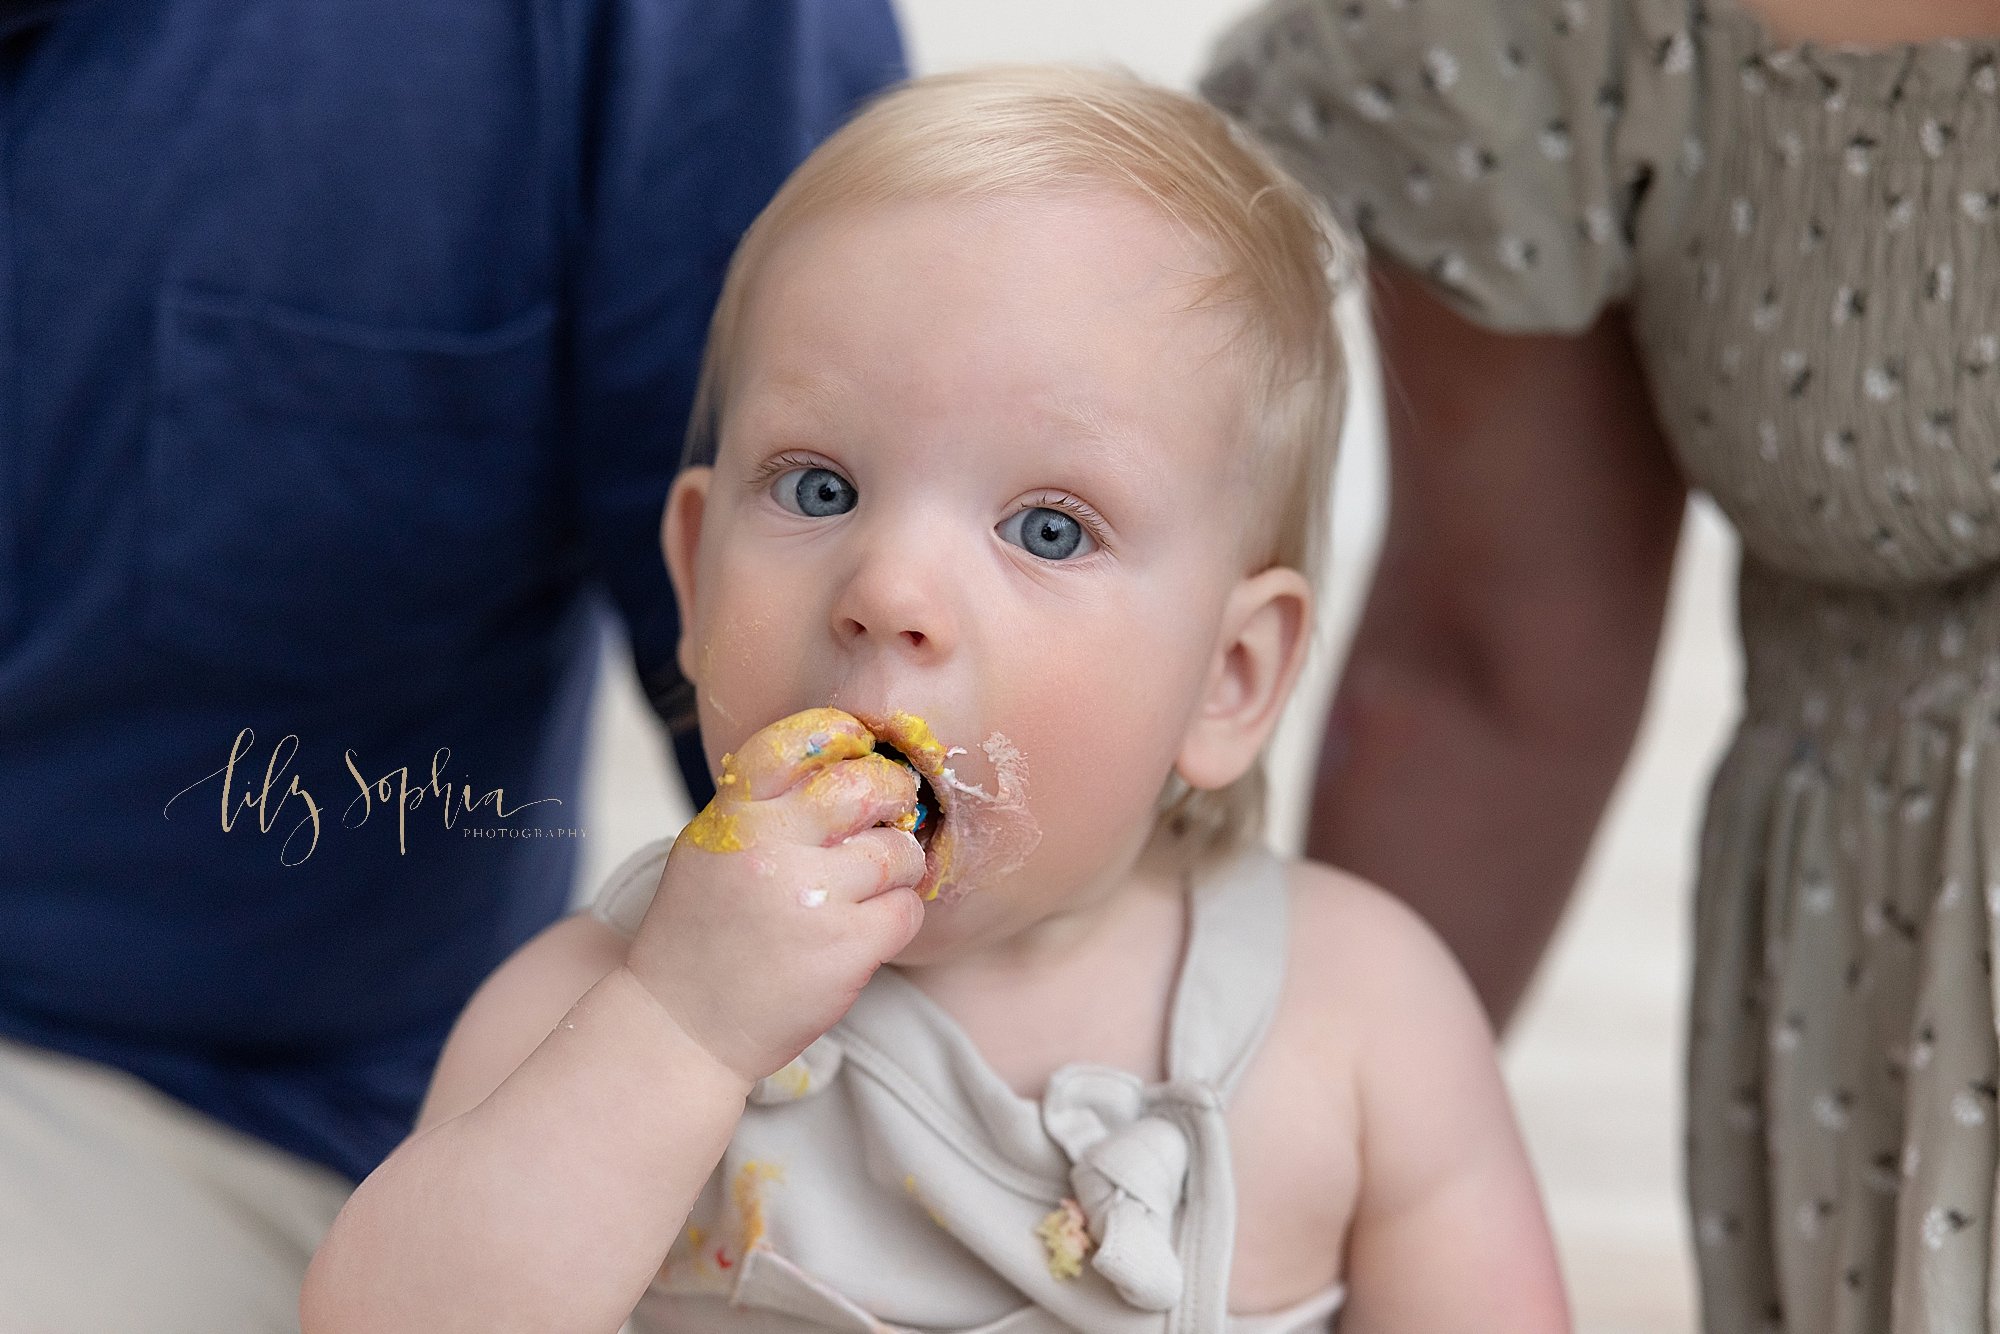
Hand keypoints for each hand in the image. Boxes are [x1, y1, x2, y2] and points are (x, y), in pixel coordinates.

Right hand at [624, 707, 926, 1084]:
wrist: (681, 1028)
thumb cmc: (700, 937)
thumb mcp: (709, 851)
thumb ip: (763, 809)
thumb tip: (844, 766)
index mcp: (734, 816)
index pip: (798, 742)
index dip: (840, 735)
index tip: (859, 748)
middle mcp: (772, 847)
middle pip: (866, 787)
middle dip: (892, 795)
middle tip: (890, 813)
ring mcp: (812, 897)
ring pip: (899, 851)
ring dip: (899, 866)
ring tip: (872, 885)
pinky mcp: (845, 947)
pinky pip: (907, 910)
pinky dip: (899, 917)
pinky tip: (870, 928)